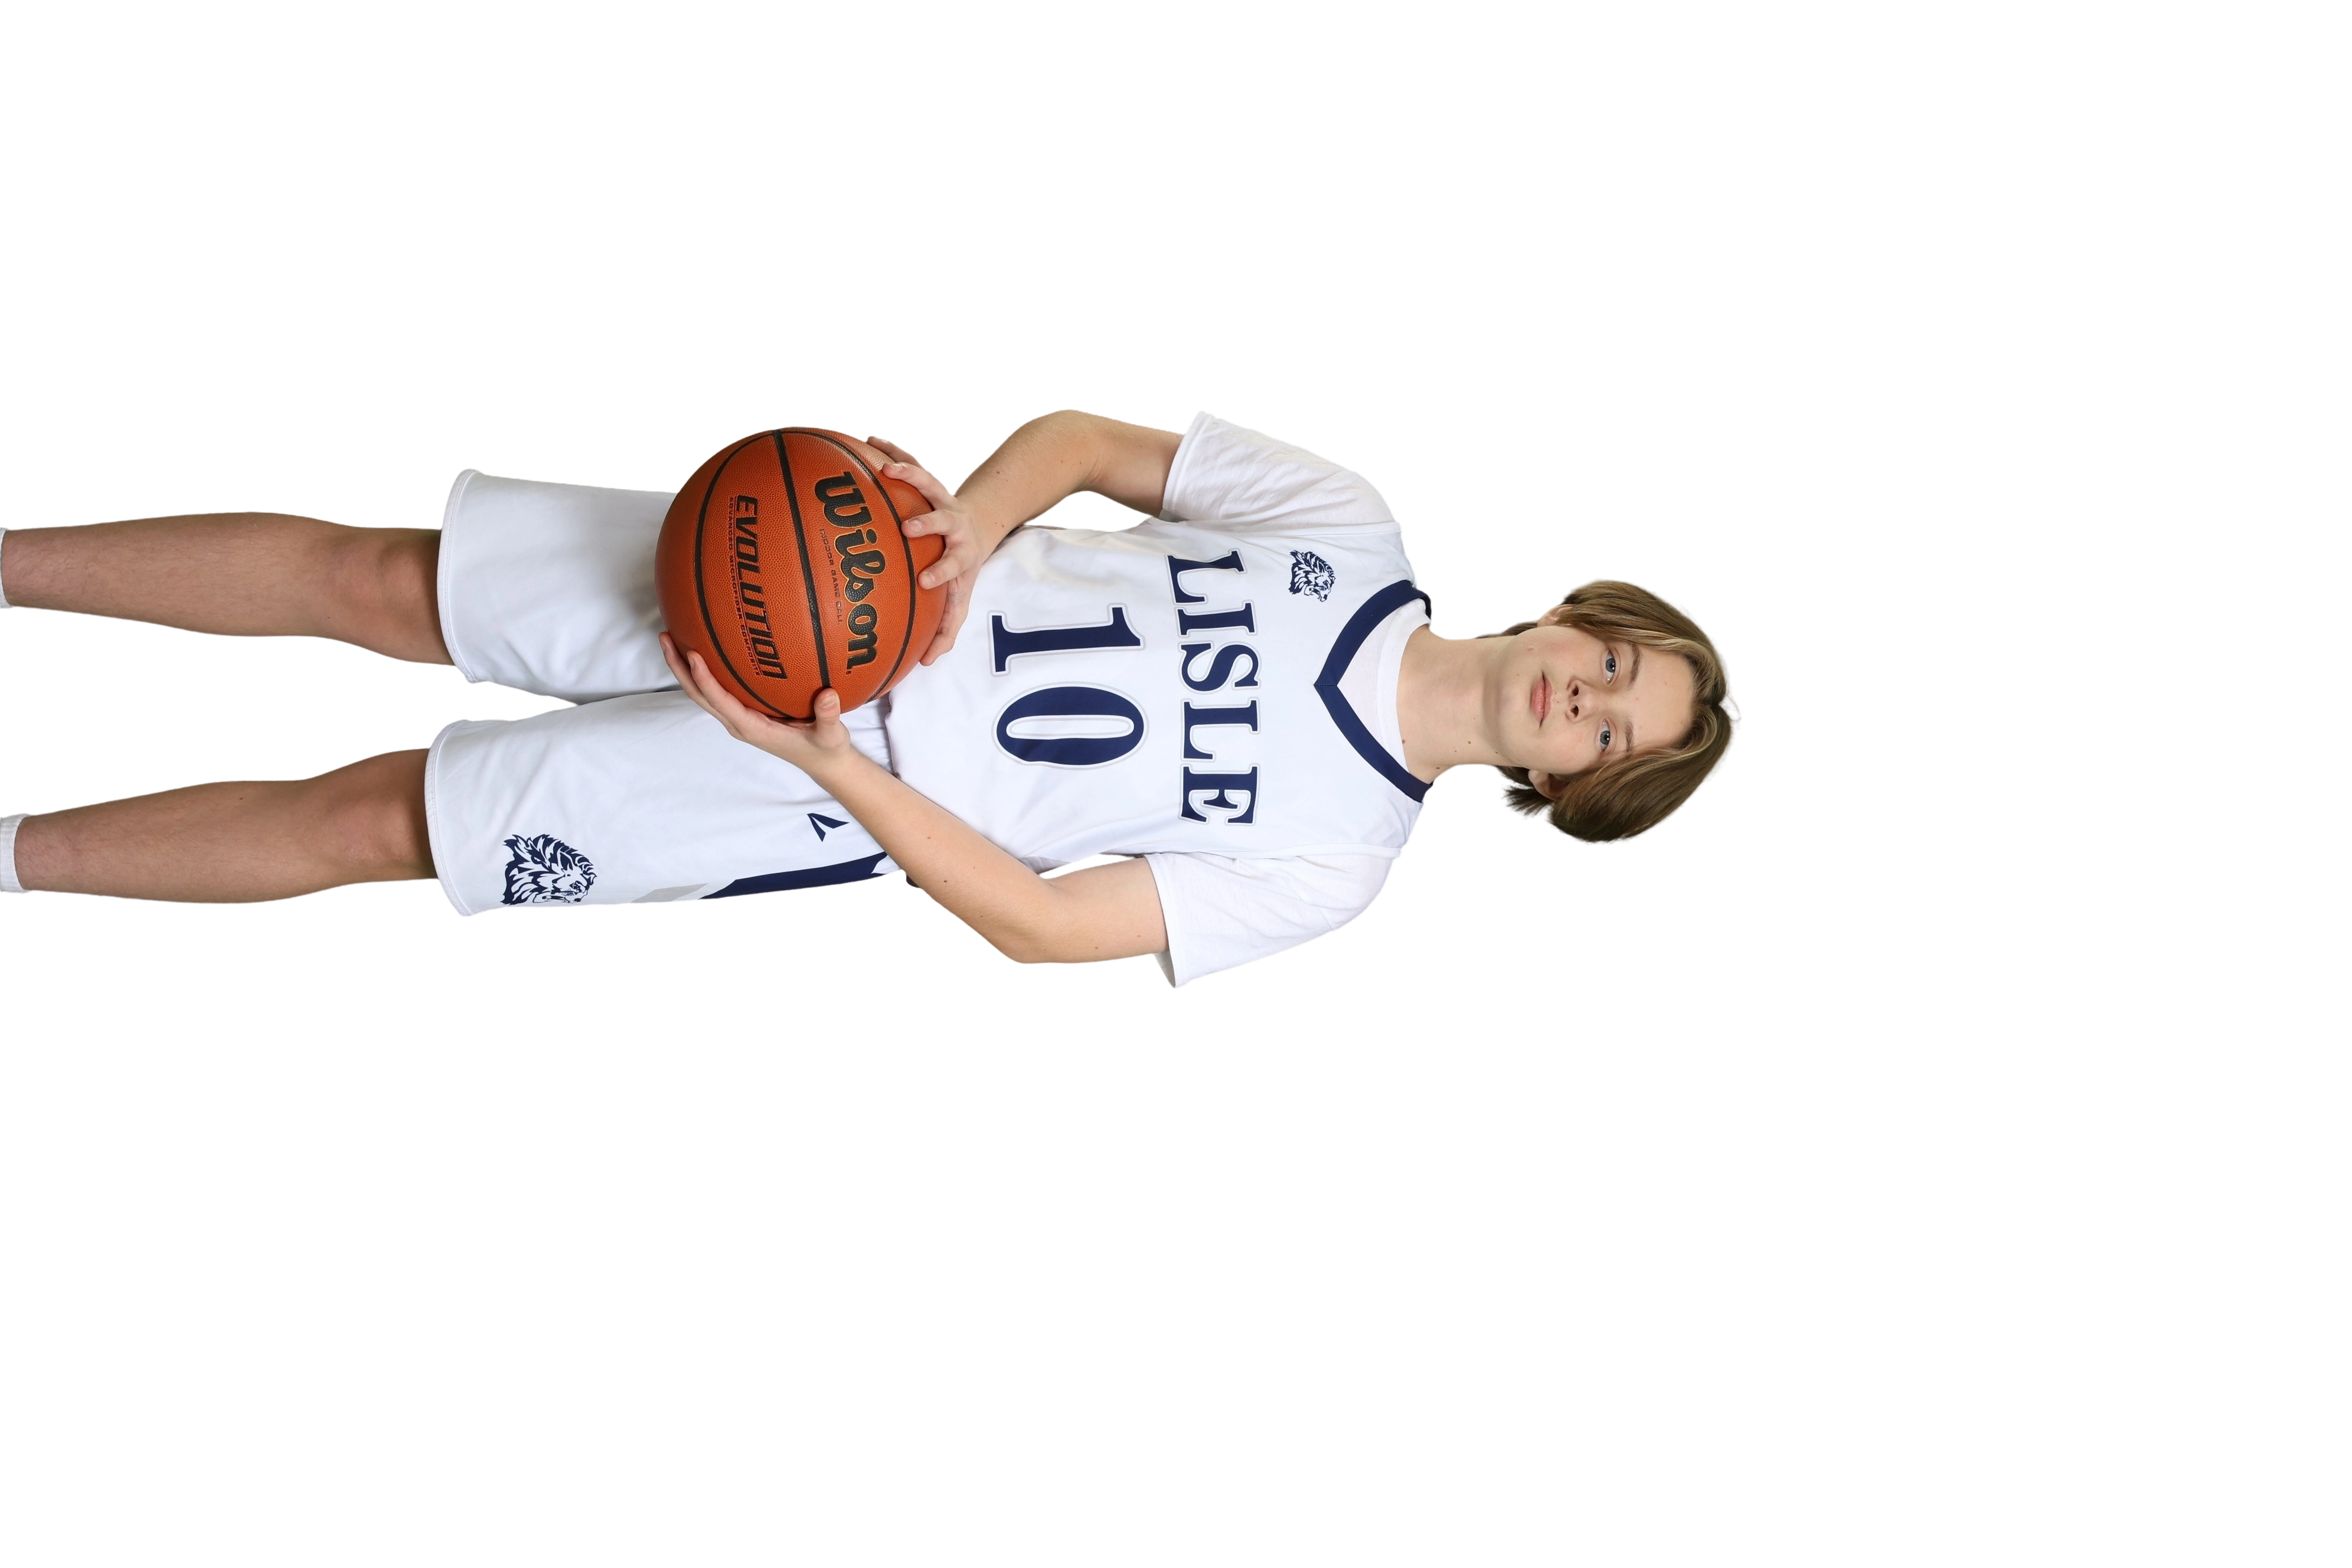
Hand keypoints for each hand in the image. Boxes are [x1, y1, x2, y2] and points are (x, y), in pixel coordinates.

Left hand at [660, 631, 860, 777]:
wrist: (822, 763)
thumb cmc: (824, 749)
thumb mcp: (832, 735)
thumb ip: (829, 716)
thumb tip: (828, 694)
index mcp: (753, 728)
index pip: (720, 701)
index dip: (704, 679)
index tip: (693, 654)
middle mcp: (738, 723)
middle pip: (699, 695)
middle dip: (679, 667)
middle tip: (665, 636)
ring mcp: (738, 718)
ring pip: (703, 693)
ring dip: (684, 668)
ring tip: (671, 637)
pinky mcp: (743, 712)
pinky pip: (716, 690)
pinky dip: (703, 671)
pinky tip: (701, 647)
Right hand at [851, 433, 997, 665]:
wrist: (978, 524)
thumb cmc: (961, 568)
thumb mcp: (960, 596)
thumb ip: (945, 629)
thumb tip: (925, 662)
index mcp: (960, 553)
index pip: (954, 564)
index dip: (941, 570)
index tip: (926, 580)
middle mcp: (952, 523)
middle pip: (944, 519)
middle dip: (928, 523)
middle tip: (908, 527)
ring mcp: (940, 497)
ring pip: (927, 480)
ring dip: (908, 473)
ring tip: (884, 468)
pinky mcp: (927, 479)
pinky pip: (907, 460)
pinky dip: (890, 450)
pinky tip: (866, 439)